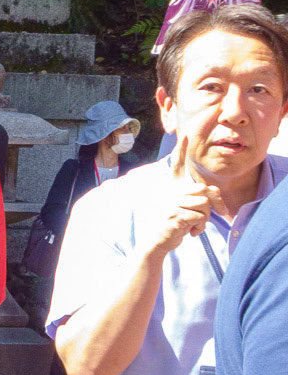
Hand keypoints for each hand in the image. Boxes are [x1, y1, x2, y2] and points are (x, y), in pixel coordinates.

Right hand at [146, 137, 222, 254]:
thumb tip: (215, 191)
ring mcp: (171, 203)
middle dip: (214, 204)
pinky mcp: (174, 216)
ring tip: (195, 225)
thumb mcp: (188, 208)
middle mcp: (171, 192)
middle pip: (203, 189)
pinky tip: (190, 232)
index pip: (177, 165)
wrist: (158, 240)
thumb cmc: (176, 222)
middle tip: (217, 213)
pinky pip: (198, 217)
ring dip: (205, 219)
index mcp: (173, 187)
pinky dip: (199, 227)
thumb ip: (200, 197)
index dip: (181, 150)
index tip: (185, 134)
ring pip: (204, 205)